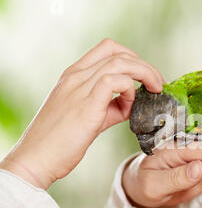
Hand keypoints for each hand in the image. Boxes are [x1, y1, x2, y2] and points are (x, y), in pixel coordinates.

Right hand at [0, 39, 164, 188]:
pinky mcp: (86, 104)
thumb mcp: (88, 115)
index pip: (107, 48)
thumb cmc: (60, 141)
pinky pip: (115, 82)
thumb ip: (110, 106)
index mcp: (74, 75)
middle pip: (118, 51)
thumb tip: (132, 103)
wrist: (36, 159)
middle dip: (145, 65)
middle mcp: (76, 76)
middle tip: (158, 84)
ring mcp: (79, 87)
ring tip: (155, 90)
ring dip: (145, 73)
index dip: (132, 57)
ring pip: (120, 62)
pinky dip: (130, 90)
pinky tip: (130, 106)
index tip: (146, 76)